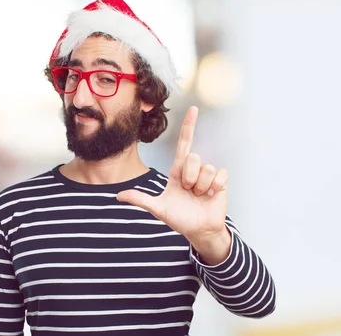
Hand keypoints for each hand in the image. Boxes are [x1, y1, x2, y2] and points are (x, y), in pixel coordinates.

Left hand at [117, 106, 228, 244]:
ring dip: (201, 186)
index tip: (193, 109)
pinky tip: (211, 195)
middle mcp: (193, 169)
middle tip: (188, 191)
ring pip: (206, 169)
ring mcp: (208, 175)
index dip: (188, 126)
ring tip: (199, 195)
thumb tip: (119, 195)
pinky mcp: (221, 181)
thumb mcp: (158, 209)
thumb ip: (140, 199)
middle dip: (189, 178)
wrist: (199, 230)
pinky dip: (215, 187)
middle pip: (193, 158)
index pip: (184, 143)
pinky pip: (220, 175)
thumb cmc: (179, 218)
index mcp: (177, 170)